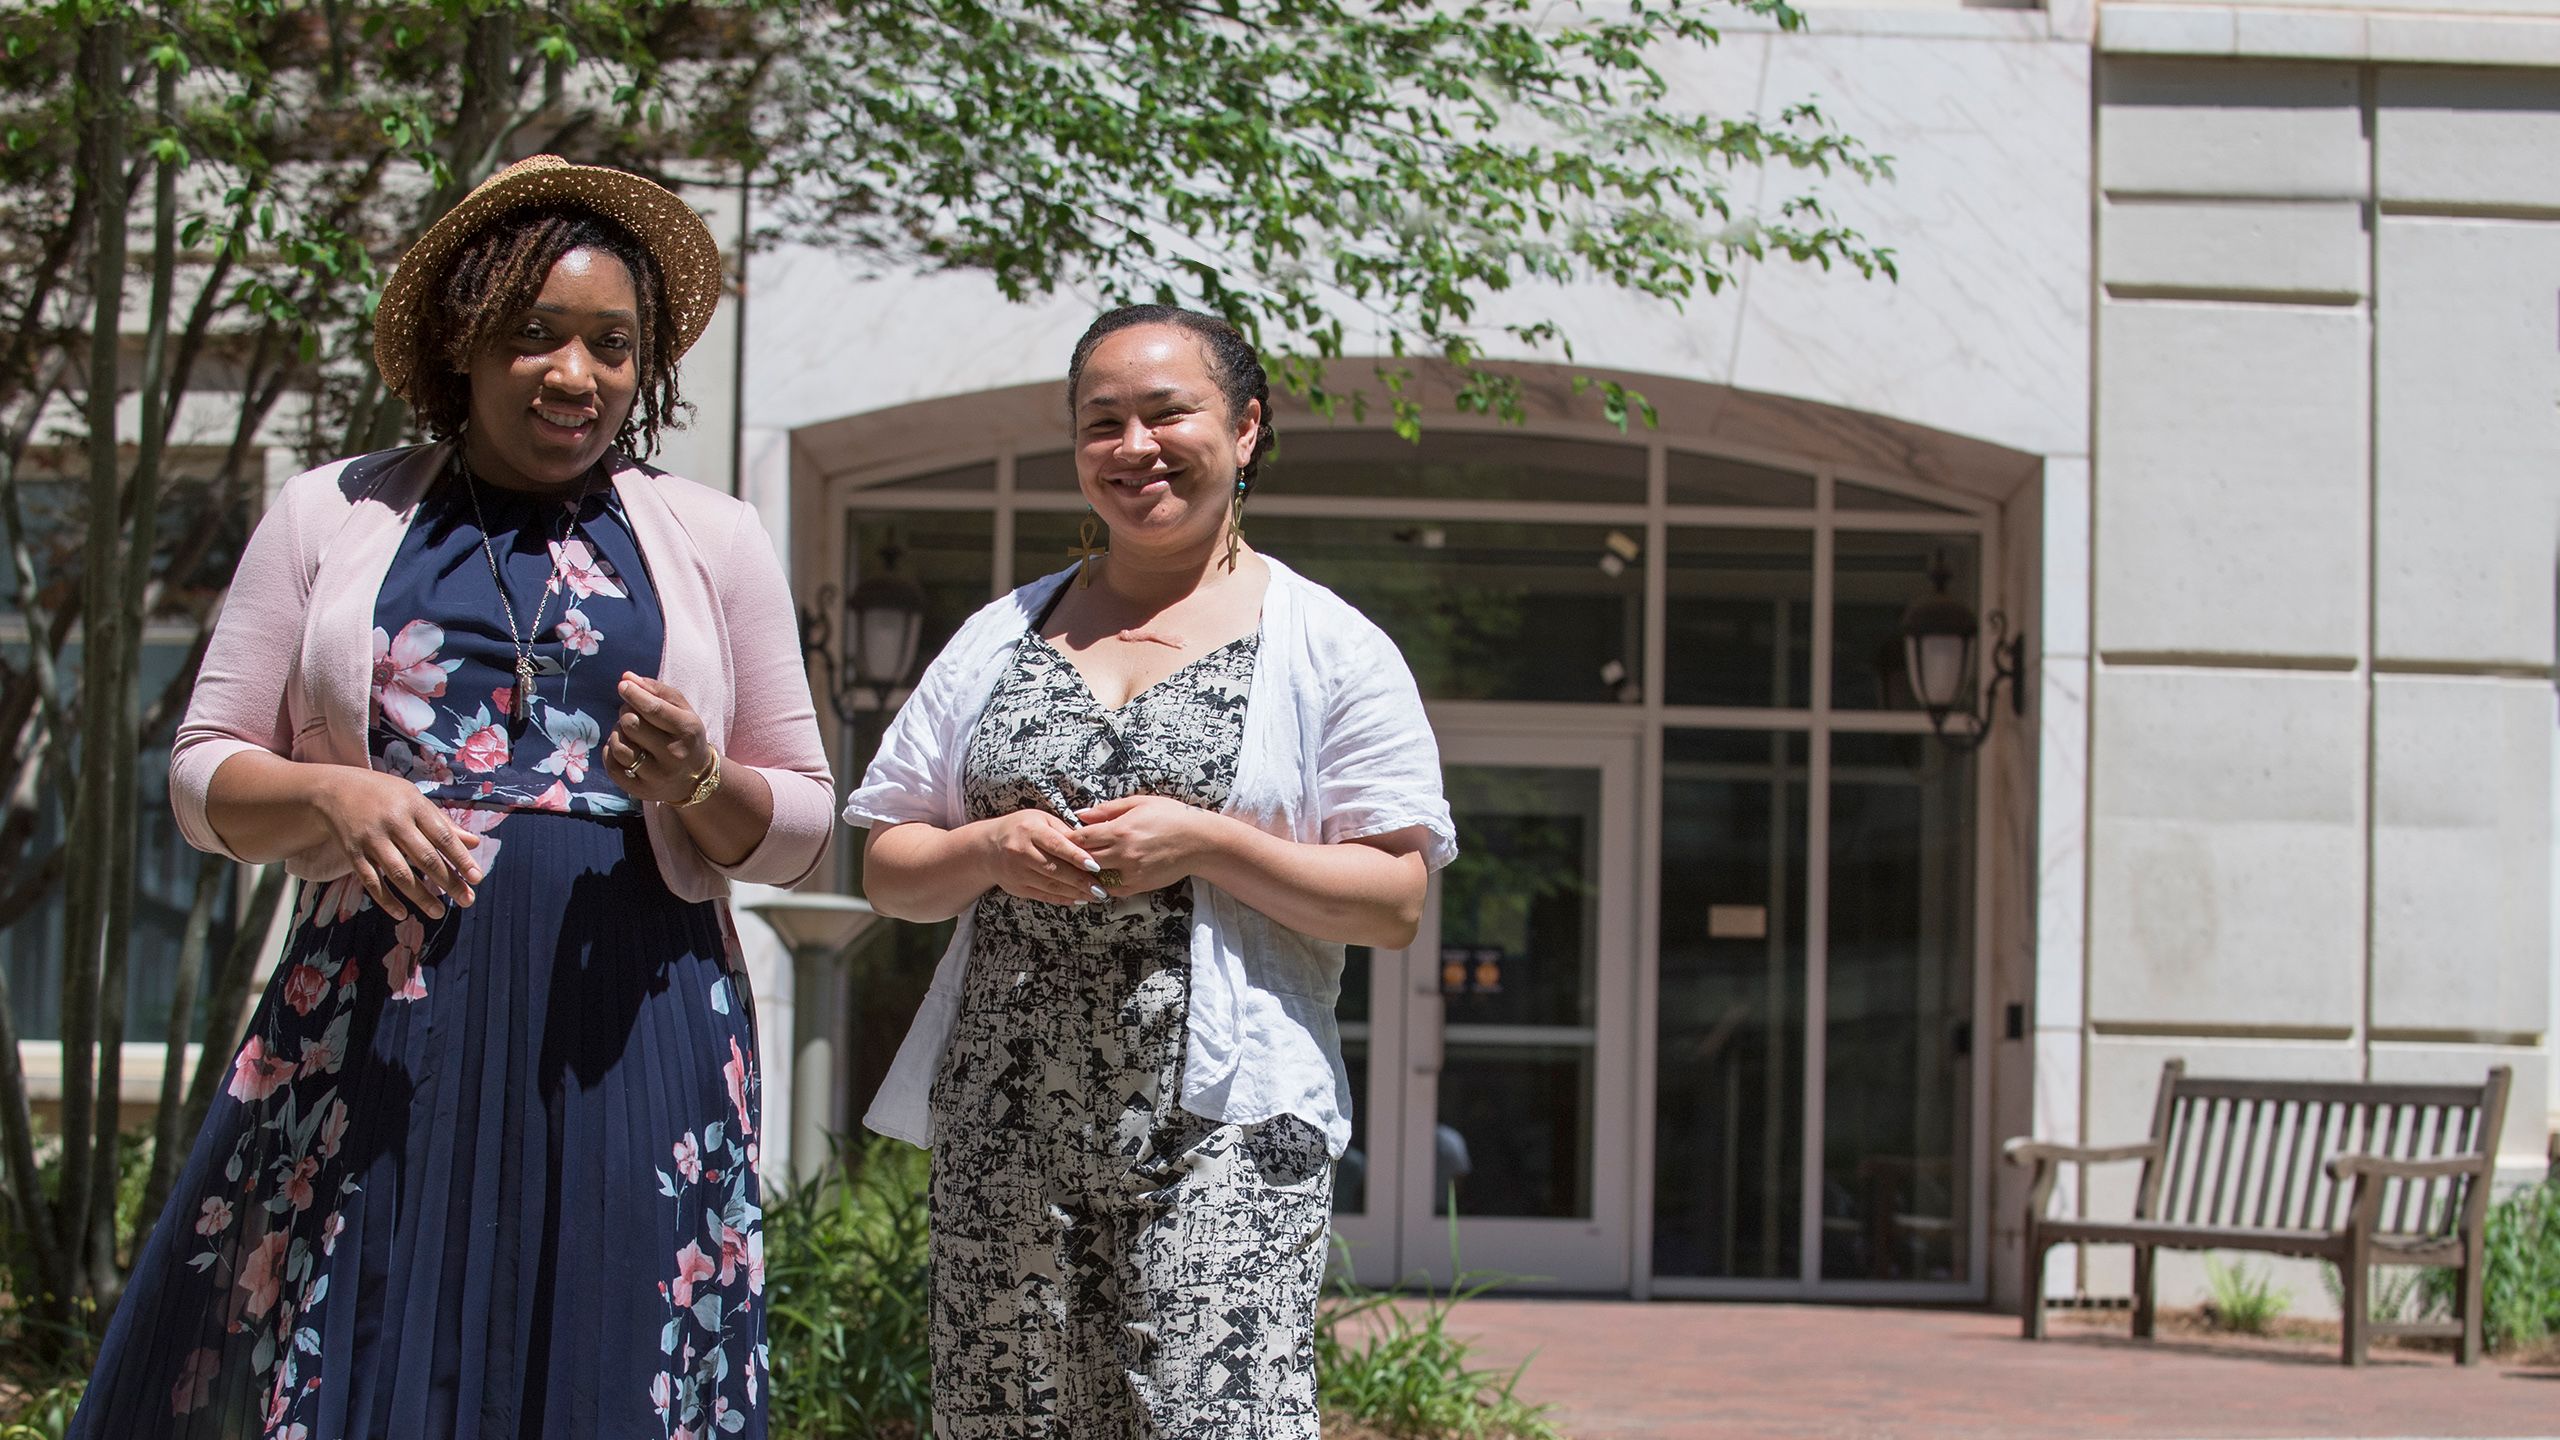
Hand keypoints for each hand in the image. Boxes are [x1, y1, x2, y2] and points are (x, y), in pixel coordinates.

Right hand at [309, 767, 482, 920]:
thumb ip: (443, 823)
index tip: (477, 878)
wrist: (334, 788)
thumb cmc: (384, 794)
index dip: (461, 859)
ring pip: (399, 873)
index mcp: (413, 806)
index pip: (442, 836)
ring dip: (421, 896)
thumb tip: (474, 843)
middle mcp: (393, 822)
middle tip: (467, 900)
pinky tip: (402, 914)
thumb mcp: (415, 799)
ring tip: (439, 912)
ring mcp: (371, 838)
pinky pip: (371, 881)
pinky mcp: (353, 852)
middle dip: (448, 881)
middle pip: (425, 857)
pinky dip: (386, 900)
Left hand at [605, 673, 713, 804]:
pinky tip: (622, 748)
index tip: (622, 685)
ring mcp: (657, 776)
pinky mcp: (641, 790)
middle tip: (631, 713)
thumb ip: (657, 690)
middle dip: (626, 712)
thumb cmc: (684, 736)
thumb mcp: (682, 710)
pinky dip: (611, 752)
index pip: (654, 709)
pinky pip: (612, 767)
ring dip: (617, 733)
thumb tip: (626, 677)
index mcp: (688, 730)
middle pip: (632, 724)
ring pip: (619, 746)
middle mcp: (674, 755)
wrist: (695, 778)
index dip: (634, 694)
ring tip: (627, 732)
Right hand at [972, 810, 1106, 906]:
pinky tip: (1079, 899)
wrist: (987, 847)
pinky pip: (1044, 896)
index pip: (1056, 845)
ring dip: (1076, 893)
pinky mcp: (1017, 888)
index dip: (1076, 856)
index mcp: (1029, 831)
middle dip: (1080, 881)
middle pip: (1054, 869)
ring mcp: (1017, 872)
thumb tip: (1091, 843)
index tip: (1095, 866)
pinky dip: (1063, 899)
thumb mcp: (1041, 820)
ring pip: (1051, 886)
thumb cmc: (1021, 828)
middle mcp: (1021, 852)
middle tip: (1102, 888)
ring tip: (1096, 895)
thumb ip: (1064, 831)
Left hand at [1072, 795, 1211, 896]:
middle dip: (1072, 857)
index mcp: (1120, 830)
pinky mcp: (1139, 885)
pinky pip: (1112, 889)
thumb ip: (1107, 809)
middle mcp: (1123, 854)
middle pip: (1083, 860)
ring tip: (1079, 867)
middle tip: (1065, 853)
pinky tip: (1099, 877)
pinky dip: (1102, 883)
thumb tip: (1081, 814)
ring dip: (1086, 873)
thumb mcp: (1139, 803)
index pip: (1081, 838)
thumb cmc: (1171, 816)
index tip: (1061, 836)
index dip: (1067, 838)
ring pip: (1095, 878)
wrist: (1200, 841)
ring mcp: (1131, 872)